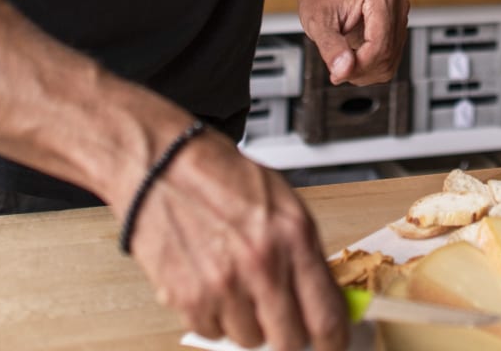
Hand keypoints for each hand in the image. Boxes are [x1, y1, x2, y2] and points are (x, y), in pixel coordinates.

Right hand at [127, 126, 346, 349]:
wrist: (165, 169)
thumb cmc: (224, 178)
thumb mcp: (284, 202)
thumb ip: (306, 252)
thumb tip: (326, 295)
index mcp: (294, 236)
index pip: (326, 315)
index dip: (335, 339)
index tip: (335, 343)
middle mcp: (261, 265)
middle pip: (290, 341)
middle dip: (291, 334)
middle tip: (285, 317)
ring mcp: (224, 286)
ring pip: (251, 341)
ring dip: (250, 323)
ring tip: (240, 284)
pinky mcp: (188, 299)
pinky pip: (214, 334)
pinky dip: (217, 318)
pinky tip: (214, 283)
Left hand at [297, 0, 409, 84]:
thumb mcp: (317, 22)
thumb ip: (331, 47)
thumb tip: (343, 70)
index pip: (380, 46)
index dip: (358, 66)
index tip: (336, 73)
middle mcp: (396, 5)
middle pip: (386, 56)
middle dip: (359, 70)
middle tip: (336, 67)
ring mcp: (398, 19)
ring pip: (389, 63)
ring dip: (364, 72)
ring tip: (342, 59)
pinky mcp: (396, 31)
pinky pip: (389, 63)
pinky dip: (369, 69)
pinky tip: (353, 58)